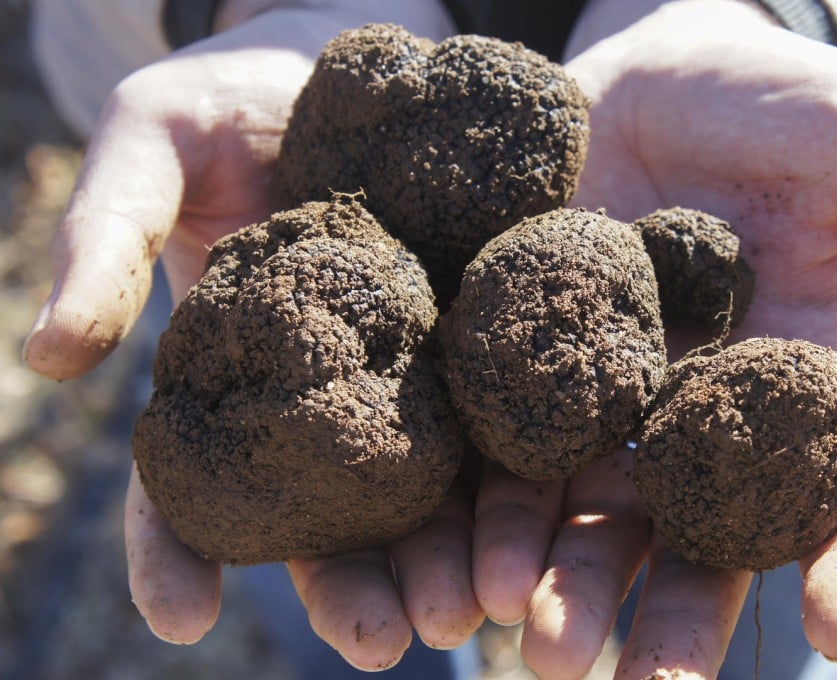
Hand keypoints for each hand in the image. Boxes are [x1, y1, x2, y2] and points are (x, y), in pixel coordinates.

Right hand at [24, 2, 486, 668]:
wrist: (365, 51)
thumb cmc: (239, 91)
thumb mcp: (152, 142)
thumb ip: (104, 236)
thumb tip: (49, 355)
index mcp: (229, 371)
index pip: (188, 485)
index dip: (176, 552)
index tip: (181, 619)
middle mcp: (320, 392)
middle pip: (326, 514)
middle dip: (351, 587)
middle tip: (383, 644)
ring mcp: (408, 371)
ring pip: (422, 491)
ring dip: (443, 562)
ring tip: (469, 615)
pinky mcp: (482, 340)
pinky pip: (501, 418)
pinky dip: (515, 482)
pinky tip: (539, 527)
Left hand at [471, 0, 836, 676]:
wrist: (652, 75)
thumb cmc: (780, 109)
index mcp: (797, 388)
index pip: (835, 501)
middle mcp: (699, 418)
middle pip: (695, 540)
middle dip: (673, 619)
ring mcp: (605, 400)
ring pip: (588, 518)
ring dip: (565, 588)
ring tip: (537, 646)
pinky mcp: (522, 368)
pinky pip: (503, 454)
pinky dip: (487, 515)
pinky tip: (466, 566)